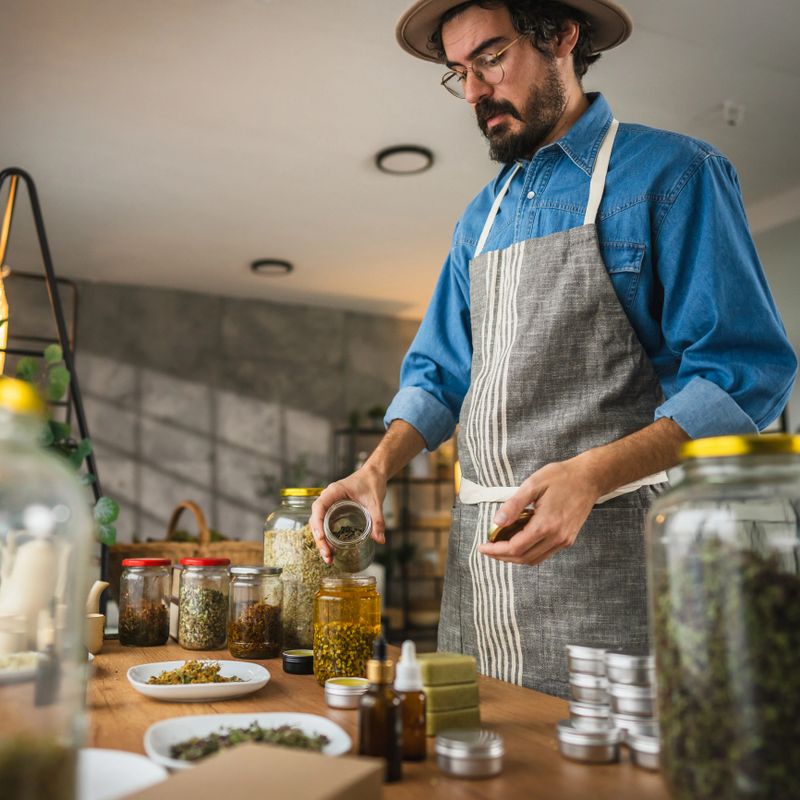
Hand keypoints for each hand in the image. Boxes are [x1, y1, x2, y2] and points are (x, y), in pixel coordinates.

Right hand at [309, 465, 386, 564]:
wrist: (374, 474)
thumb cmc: (372, 483)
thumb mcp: (376, 502)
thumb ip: (378, 520)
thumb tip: (380, 540)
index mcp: (334, 491)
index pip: (319, 507)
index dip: (318, 523)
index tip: (321, 537)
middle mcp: (328, 498)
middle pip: (316, 519)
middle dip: (320, 539)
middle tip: (328, 555)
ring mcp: (330, 505)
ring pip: (319, 524)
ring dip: (321, 541)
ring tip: (328, 558)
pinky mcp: (334, 511)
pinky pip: (326, 524)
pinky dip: (327, 537)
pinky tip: (332, 549)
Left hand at [478, 456, 600, 566]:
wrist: (590, 478)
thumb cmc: (561, 477)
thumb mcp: (533, 484)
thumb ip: (514, 505)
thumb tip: (497, 522)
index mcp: (546, 524)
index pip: (516, 547)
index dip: (496, 550)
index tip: (482, 547)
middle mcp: (557, 537)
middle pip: (523, 558)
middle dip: (502, 556)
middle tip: (487, 549)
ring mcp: (564, 540)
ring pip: (534, 559)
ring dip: (514, 557)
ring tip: (499, 546)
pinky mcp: (568, 539)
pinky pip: (544, 553)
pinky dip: (528, 552)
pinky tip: (518, 542)